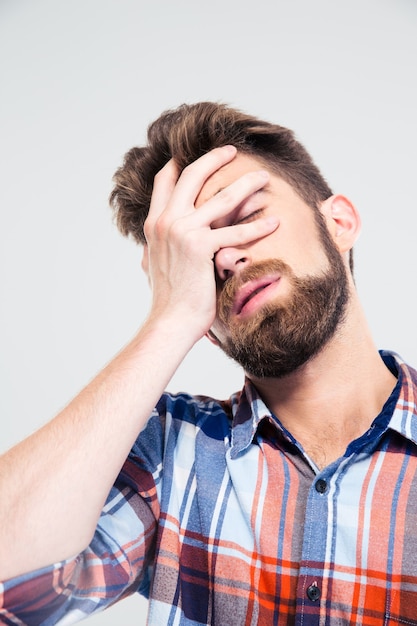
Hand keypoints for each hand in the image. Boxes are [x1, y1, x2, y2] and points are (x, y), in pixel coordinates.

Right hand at [143, 146, 278, 341]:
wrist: (169, 321)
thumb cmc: (167, 298)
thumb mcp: (153, 264)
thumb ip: (154, 247)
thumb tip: (152, 245)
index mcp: (154, 224)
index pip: (165, 180)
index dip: (181, 162)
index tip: (199, 154)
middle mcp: (166, 221)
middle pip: (192, 175)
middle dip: (214, 158)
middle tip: (233, 150)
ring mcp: (182, 232)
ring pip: (221, 198)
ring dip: (246, 184)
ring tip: (263, 177)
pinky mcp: (201, 247)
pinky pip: (236, 232)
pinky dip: (258, 227)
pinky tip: (274, 222)